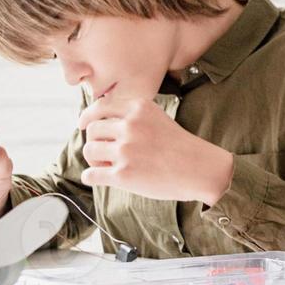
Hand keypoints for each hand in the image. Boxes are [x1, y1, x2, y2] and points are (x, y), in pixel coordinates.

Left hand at [78, 97, 233, 204]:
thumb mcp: (157, 118)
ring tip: (108, 166)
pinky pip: (91, 174)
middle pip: (92, 130)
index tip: (83, 125)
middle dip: (95, 141)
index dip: (87, 117)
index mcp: (138, 109)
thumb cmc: (180, 146)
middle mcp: (130, 127)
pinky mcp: (123, 175)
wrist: (201, 169)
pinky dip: (92, 176)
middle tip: (105, 153)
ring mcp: (126, 151)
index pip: (100, 107)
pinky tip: (101, 178)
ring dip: (94, 159)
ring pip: (89, 151)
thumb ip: (131, 116)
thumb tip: (94, 122)